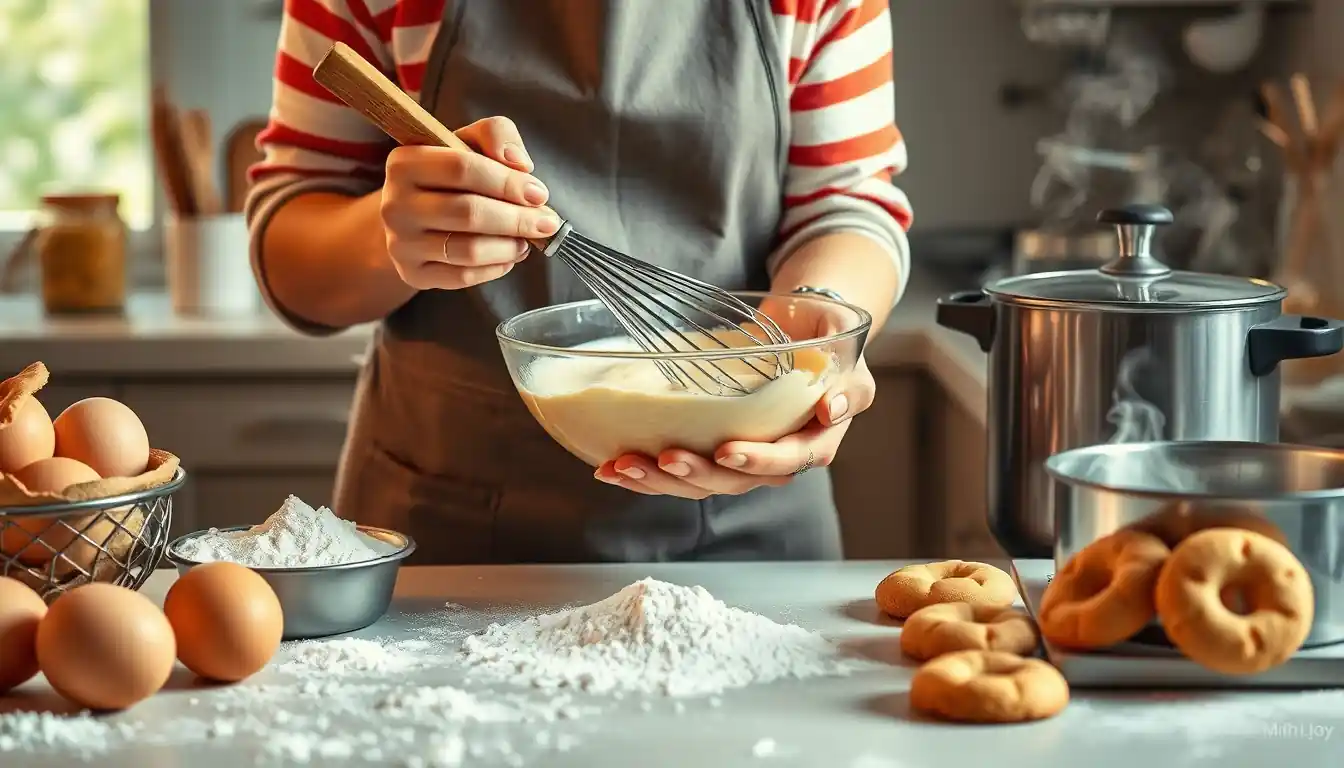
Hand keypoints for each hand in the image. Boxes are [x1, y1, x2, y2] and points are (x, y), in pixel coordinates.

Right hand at [380, 116, 560, 289]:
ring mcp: (400, 243)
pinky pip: (463, 277)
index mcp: (404, 163)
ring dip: (509, 246)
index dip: (507, 182)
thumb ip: (496, 134)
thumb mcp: (468, 141)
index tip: (538, 193)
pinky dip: (496, 267)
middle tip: (546, 222)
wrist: (414, 218)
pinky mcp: (412, 274)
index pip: (462, 168)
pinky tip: (508, 255)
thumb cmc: (448, 176)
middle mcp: (395, 204)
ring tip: (527, 239)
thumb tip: (519, 163)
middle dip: (517, 219)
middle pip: (469, 212)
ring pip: (469, 250)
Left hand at [595, 296, 875, 498]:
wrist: (799, 326)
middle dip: (698, 474)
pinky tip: (612, 467)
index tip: (727, 450)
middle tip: (666, 458)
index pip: (793, 459)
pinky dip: (647, 473)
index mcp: (817, 434)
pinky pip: (682, 471)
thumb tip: (831, 407)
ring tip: (623, 466)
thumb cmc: (821, 328)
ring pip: (705, 483)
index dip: (761, 460)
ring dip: (661, 481)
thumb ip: (842, 365)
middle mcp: (781, 453)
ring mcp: (744, 455)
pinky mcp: (712, 450)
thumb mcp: (841, 336)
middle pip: (740, 480)